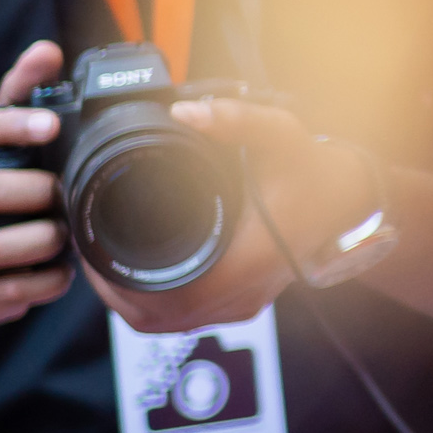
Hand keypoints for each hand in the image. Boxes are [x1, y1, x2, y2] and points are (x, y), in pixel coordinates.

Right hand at [0, 36, 73, 334]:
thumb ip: (14, 102)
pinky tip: (62, 271)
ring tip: (63, 234)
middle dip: (30, 191)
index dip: (5, 125)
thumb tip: (46, 50)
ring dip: (39, 239)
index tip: (51, 124)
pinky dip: (44, 281)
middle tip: (62, 192)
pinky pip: (6, 292)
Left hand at [103, 92, 369, 337]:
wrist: (349, 200)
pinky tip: (134, 273)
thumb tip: (185, 111)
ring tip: (100, 260)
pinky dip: (153, 300)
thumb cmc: (314, 172)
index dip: (114, 283)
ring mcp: (241, 306)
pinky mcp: (241, 304)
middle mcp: (241, 295)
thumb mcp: (281, 136)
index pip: (163, 298)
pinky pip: (184, 316)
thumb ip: (236, 120)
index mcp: (245, 264)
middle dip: (110, 289)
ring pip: (166, 322)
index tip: (88, 251)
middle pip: (153, 317)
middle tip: (84, 251)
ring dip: (128, 298)